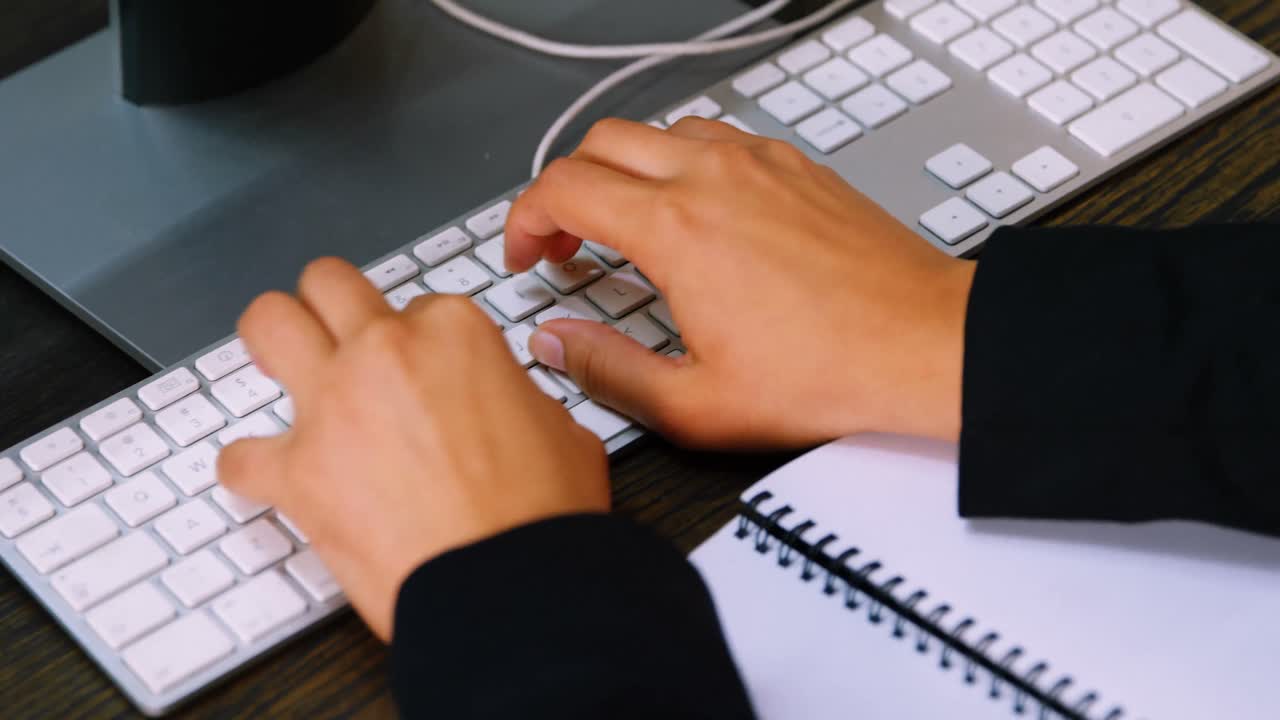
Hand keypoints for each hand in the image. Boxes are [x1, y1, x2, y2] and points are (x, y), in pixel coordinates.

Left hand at [217, 259, 609, 641]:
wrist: (509, 584)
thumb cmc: (541, 513)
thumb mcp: (562, 428)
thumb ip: (516, 398)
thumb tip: (504, 409)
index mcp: (454, 332)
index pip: (420, 305)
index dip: (423, 340)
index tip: (425, 368)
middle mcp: (384, 352)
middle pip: (329, 284)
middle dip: (330, 305)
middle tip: (336, 332)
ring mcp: (332, 405)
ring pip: (267, 324)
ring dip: (271, 342)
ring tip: (279, 365)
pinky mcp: (297, 472)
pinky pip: (240, 455)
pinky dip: (250, 467)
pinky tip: (266, 477)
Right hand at [505, 117, 974, 446]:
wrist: (925, 345)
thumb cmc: (830, 373)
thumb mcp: (697, 404)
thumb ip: (607, 371)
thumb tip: (557, 346)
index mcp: (677, 229)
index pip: (564, 188)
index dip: (525, 219)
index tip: (527, 253)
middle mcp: (714, 178)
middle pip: (601, 143)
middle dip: (564, 188)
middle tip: (563, 240)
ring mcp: (760, 162)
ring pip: (659, 130)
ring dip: (622, 169)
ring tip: (623, 222)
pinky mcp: (797, 165)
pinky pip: (716, 136)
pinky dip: (681, 161)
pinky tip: (694, 209)